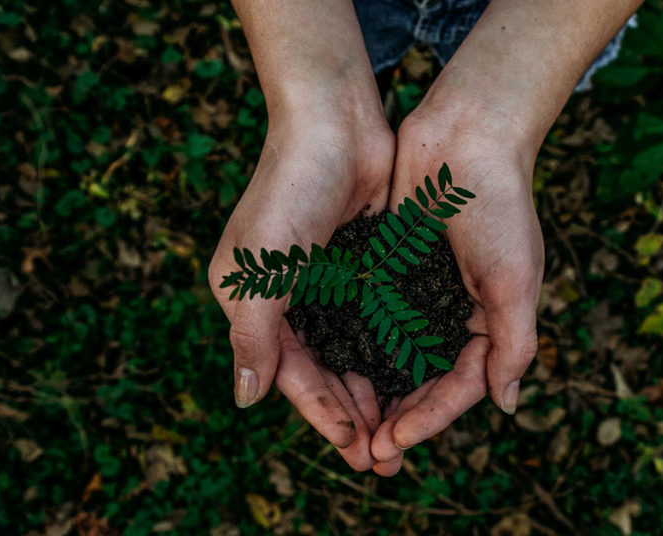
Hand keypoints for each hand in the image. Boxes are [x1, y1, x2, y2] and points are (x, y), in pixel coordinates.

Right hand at [208, 117, 393, 470]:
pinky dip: (393, 351)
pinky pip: (378, 321)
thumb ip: (253, 336)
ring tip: (403, 430)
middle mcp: (290, 298)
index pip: (290, 373)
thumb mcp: (260, 269)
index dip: (322, 413)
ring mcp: (328, 283)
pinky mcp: (363, 266)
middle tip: (385, 457)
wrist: (335, 122)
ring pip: (354, 352)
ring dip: (376, 391)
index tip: (355, 447)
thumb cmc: (289, 190)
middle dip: (353, 414)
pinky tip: (416, 378)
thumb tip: (246, 400)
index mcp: (254, 303)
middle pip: (324, 371)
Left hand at [369, 110, 543, 475]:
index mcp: (489, 322)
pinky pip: (369, 318)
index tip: (394, 441)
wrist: (466, 135)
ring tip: (346, 427)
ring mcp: (418, 293)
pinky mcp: (388, 269)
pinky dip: (354, 346)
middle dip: (397, 419)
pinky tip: (330, 370)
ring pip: (391, 357)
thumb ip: (514, 343)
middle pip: (422, 381)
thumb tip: (506, 405)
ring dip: (372, 393)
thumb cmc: (499, 205)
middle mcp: (452, 314)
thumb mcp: (515, 279)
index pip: (459, 386)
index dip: (429, 419)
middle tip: (366, 454)